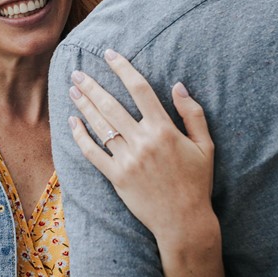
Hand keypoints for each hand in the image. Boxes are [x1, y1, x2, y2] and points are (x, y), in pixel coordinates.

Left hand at [68, 49, 217, 247]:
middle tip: (78, 72)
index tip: (110, 54)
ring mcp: (128, 160)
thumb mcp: (205, 146)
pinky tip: (72, 122)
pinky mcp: (117, 178)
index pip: (140, 89)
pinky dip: (81, 137)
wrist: (184, 222)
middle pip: (112, 105)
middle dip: (93, 86)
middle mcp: (143, 141)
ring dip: (84, 105)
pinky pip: (93, 153)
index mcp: (164, 129)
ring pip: (100, 126)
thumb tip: (178, 85)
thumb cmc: (196, 183)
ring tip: (73, 90)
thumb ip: (193, 114)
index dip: (123, 68)